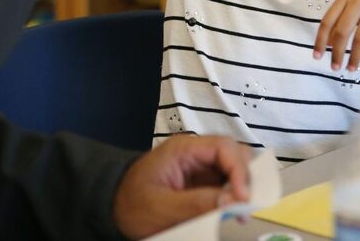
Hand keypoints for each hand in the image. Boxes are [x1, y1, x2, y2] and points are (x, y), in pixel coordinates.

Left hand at [113, 135, 251, 239]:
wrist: (113, 208)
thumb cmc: (132, 204)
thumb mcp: (162, 208)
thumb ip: (197, 204)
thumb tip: (233, 201)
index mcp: (183, 149)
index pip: (224, 147)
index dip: (240, 170)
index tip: (243, 197)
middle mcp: (195, 153)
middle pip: (234, 154)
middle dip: (245, 177)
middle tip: (246, 205)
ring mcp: (199, 167)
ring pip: (233, 168)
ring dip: (242, 187)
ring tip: (240, 211)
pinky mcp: (201, 182)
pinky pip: (225, 184)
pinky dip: (233, 196)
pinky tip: (232, 212)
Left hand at [313, 0, 359, 71]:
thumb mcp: (352, 1)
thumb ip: (340, 19)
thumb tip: (328, 43)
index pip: (327, 22)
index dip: (320, 40)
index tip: (316, 56)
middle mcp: (358, 2)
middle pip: (342, 31)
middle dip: (337, 52)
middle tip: (335, 67)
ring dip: (355, 56)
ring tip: (352, 68)